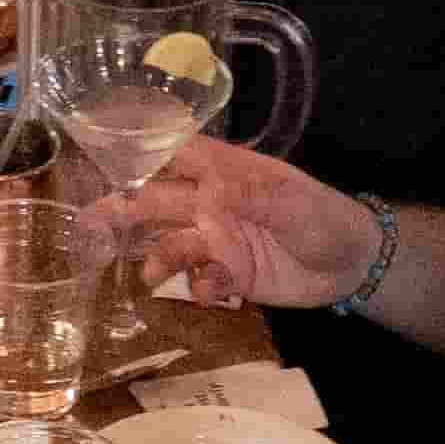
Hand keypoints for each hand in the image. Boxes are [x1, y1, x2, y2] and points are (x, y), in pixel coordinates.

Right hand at [110, 137, 365, 326]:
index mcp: (225, 172)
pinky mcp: (227, 276)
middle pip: (158, 200)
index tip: (102, 156)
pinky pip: (198, 280)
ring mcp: (216, 240)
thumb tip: (209, 190)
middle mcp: (211, 203)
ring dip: (157, 257)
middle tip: (92, 223)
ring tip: (151, 276)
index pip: (175, 153)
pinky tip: (213, 292)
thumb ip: (251, 196)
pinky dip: (198, 287)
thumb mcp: (292, 202)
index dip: (138, 151)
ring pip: (171, 244)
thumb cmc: (324, 217)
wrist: (351, 265)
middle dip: (125, 208)